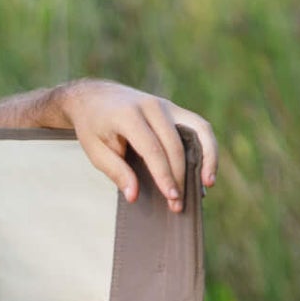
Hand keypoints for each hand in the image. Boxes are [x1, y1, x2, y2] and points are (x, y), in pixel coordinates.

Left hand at [49, 80, 218, 211]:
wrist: (94, 97)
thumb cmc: (92, 127)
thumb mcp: (94, 151)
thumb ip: (115, 171)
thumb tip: (133, 196)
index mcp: (128, 115)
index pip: (152, 149)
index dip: (164, 175)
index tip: (171, 197)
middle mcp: (152, 106)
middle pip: (175, 144)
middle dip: (180, 176)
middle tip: (178, 204)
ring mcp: (166, 105)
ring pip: (198, 130)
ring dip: (206, 158)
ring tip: (207, 184)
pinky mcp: (174, 109)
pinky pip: (198, 126)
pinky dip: (207, 146)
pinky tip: (205, 168)